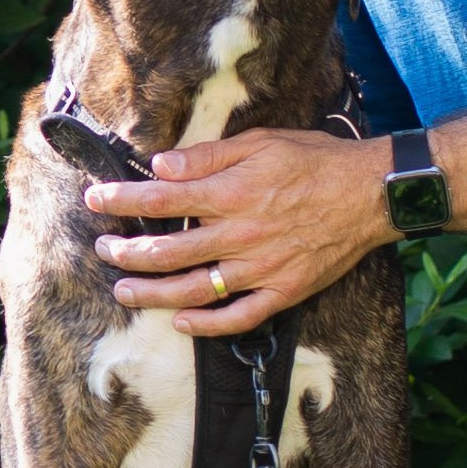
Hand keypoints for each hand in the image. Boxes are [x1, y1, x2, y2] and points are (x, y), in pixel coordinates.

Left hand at [84, 128, 397, 333]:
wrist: (370, 193)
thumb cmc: (316, 160)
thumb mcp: (262, 142)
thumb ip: (209, 156)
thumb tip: (161, 165)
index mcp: (234, 192)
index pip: (163, 200)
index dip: (123, 200)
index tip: (96, 200)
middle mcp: (242, 233)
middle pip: (169, 251)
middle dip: (127, 252)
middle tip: (103, 250)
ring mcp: (262, 267)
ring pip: (195, 290)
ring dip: (153, 293)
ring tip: (124, 291)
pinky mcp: (283, 291)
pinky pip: (239, 317)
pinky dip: (207, 325)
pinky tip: (182, 322)